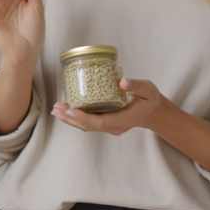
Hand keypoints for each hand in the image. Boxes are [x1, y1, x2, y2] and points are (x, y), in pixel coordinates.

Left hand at [52, 78, 209, 174]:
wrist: (153, 113)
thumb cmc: (150, 100)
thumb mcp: (148, 90)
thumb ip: (137, 86)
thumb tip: (122, 82)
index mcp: (123, 120)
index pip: (99, 122)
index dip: (83, 117)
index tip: (71, 109)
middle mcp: (113, 127)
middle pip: (88, 126)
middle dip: (71, 118)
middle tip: (56, 108)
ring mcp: (108, 127)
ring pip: (86, 126)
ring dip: (70, 118)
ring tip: (56, 109)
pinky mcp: (105, 123)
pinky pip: (88, 122)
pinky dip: (75, 116)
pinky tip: (65, 108)